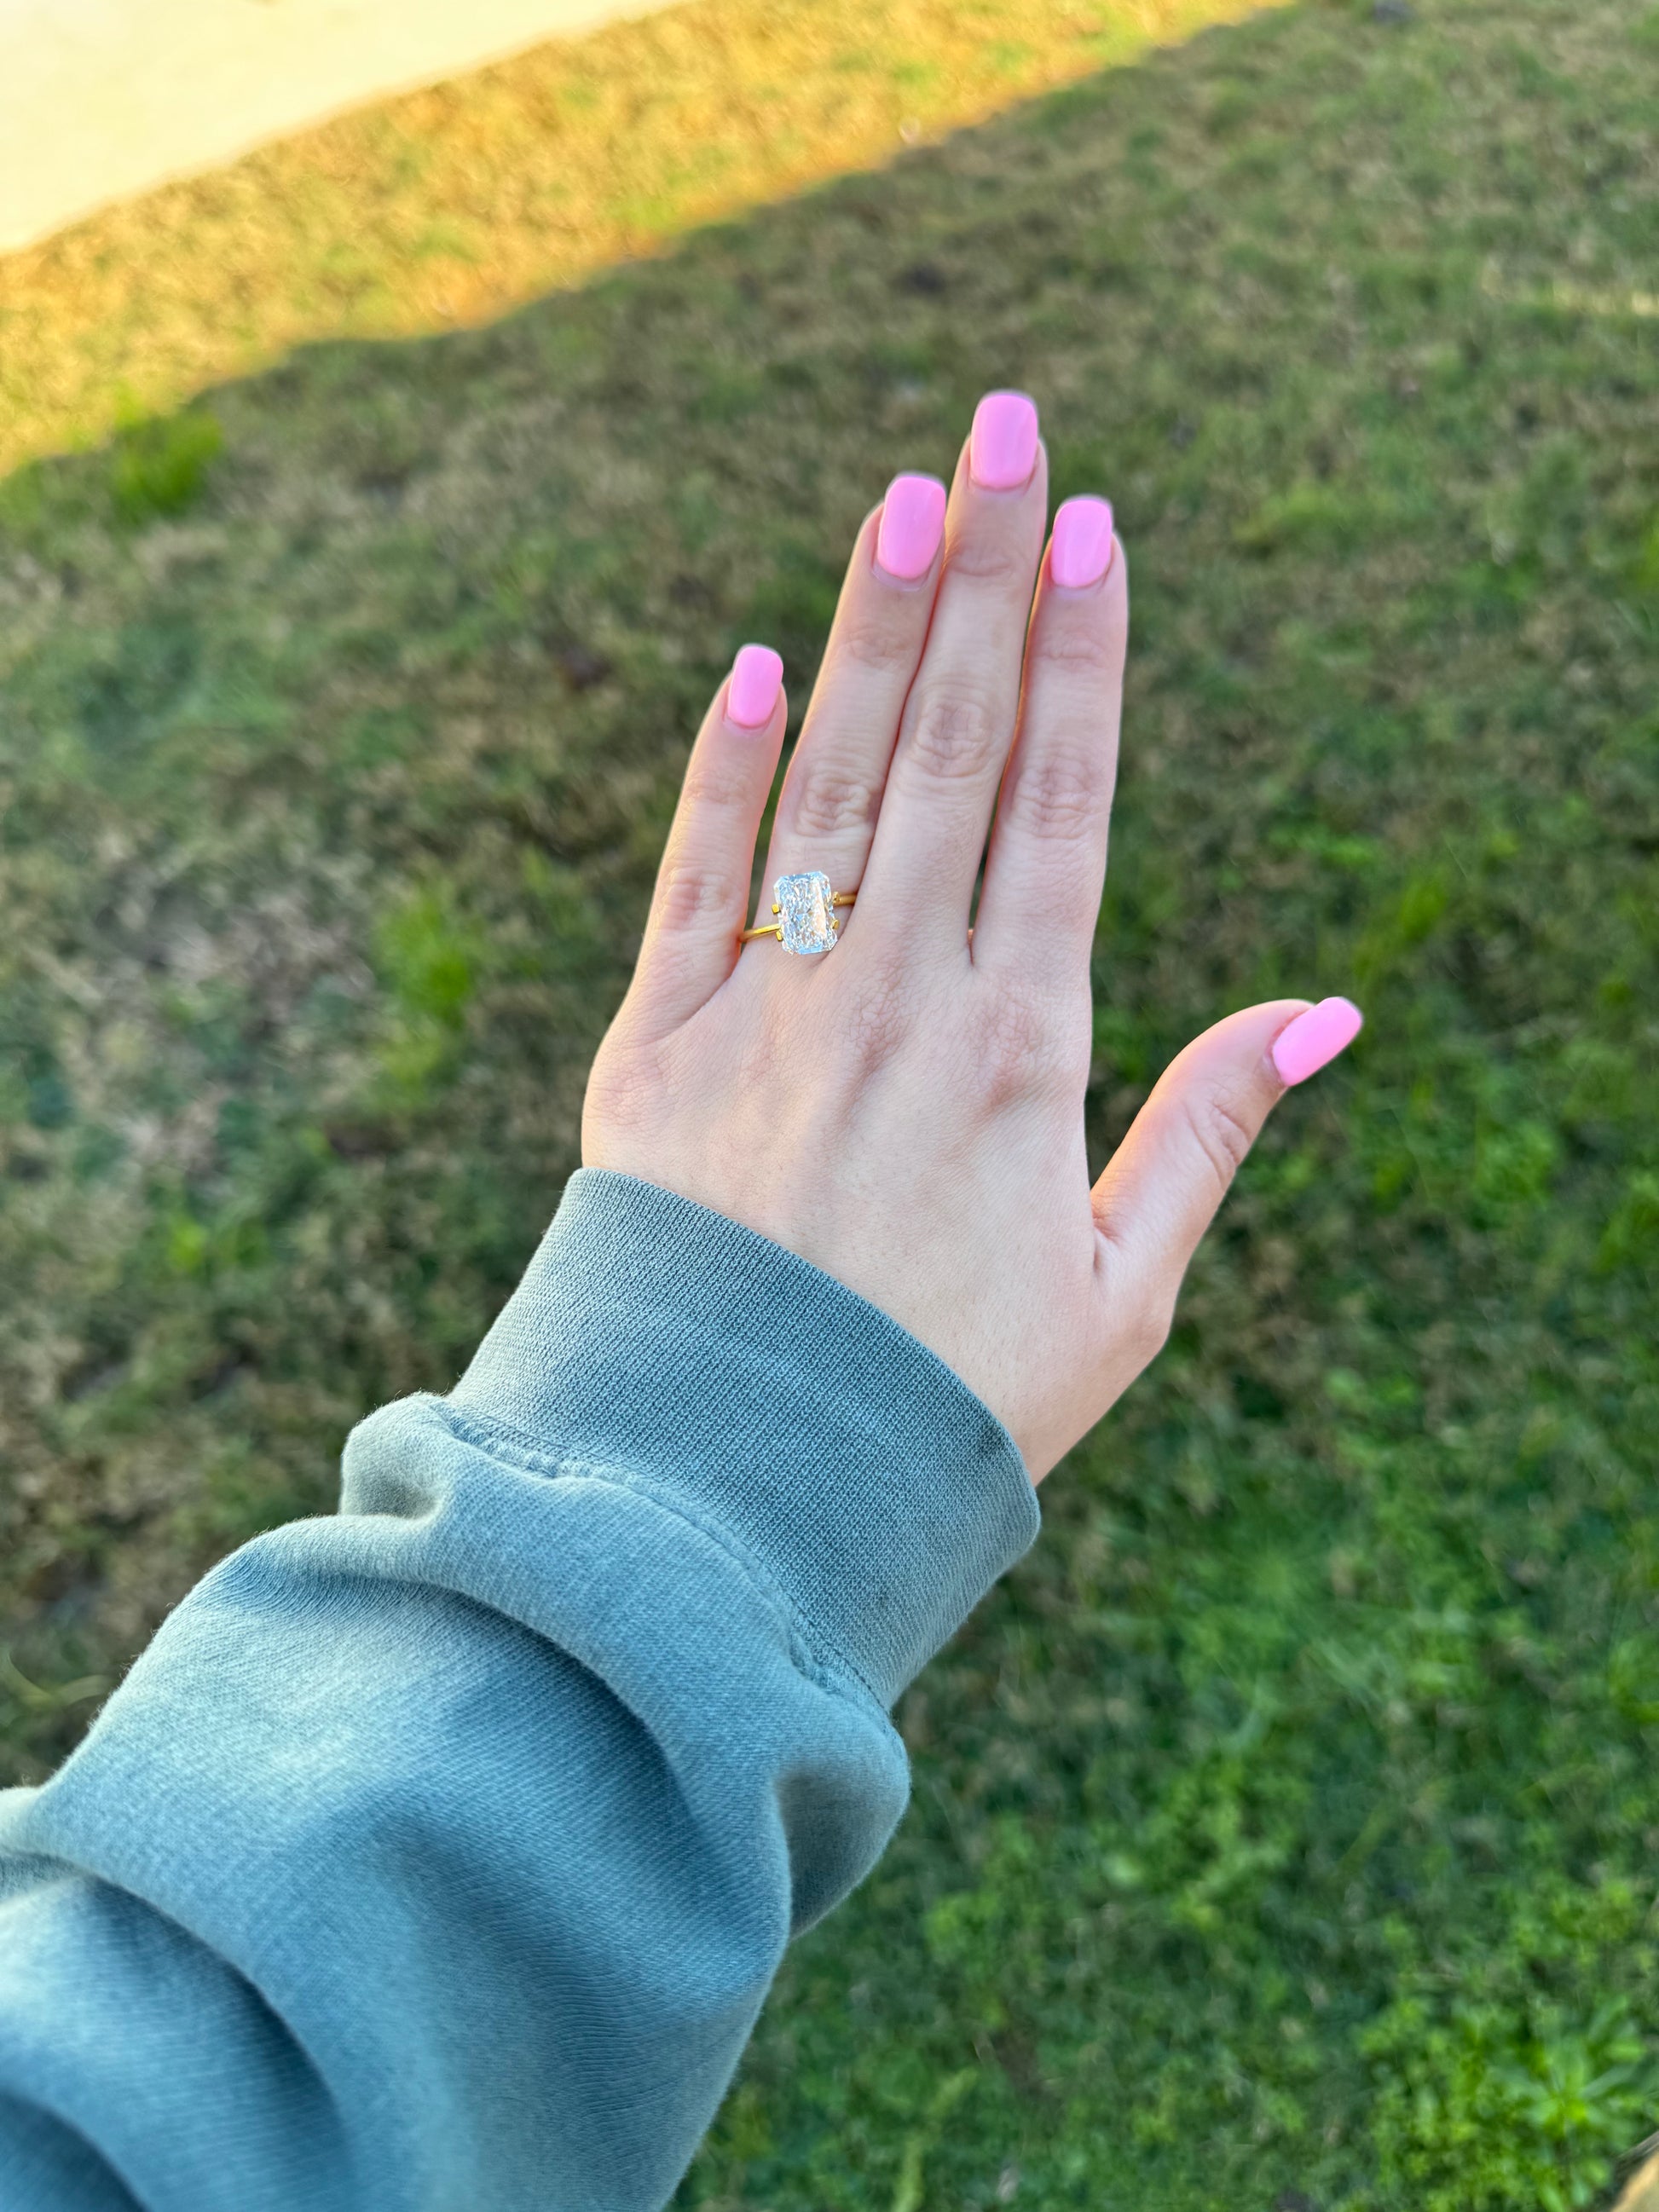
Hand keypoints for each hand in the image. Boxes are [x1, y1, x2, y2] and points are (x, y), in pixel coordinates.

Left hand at [583, 393, 1359, 1480]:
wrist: (732, 1496)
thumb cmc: (948, 1404)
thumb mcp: (1116, 1289)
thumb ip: (1210, 1129)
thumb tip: (1330, 1010)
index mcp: (1021, 1051)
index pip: (1063, 807)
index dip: (1082, 660)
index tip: (1095, 530)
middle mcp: (893, 1004)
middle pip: (950, 751)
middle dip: (985, 578)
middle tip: (1007, 426)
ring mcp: (764, 1016)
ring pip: (827, 785)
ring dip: (867, 632)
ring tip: (904, 495)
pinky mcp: (651, 1053)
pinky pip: (691, 882)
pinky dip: (721, 773)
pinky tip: (751, 667)